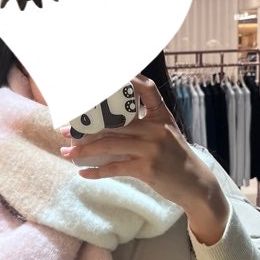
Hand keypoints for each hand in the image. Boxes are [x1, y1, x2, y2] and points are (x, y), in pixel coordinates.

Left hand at [60, 75, 229, 245]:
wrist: (195, 183)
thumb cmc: (175, 156)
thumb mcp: (165, 132)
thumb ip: (143, 121)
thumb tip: (107, 116)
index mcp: (160, 115)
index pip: (146, 88)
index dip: (128, 78)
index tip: (102, 76)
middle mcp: (156, 128)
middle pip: (114, 121)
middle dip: (86, 125)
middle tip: (64, 129)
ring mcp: (151, 148)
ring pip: (109, 145)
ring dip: (84, 150)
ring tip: (67, 151)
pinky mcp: (147, 168)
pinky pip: (115, 168)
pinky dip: (97, 171)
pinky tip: (83, 173)